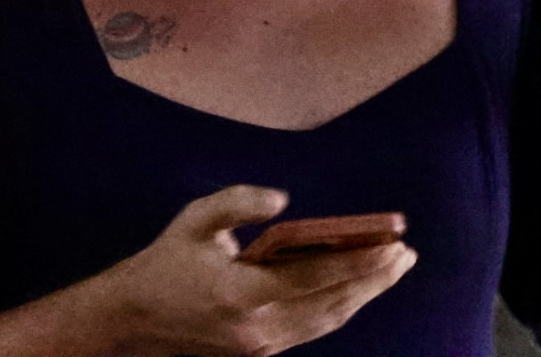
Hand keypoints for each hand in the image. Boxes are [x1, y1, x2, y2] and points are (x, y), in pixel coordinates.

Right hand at [94, 185, 416, 356]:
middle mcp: (256, 326)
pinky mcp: (260, 351)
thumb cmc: (167, 261)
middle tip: (408, 253)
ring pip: (327, 320)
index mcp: (240, 291)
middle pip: (332, 303)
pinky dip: (342, 307)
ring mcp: (260, 344)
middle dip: (375, 279)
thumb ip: (238, 202)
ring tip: (396, 268)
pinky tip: (361, 287)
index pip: (314, 277)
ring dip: (366, 295)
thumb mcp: (195, 219)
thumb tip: (281, 199)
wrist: (131, 320)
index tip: (394, 245)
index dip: (359, 262)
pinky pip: (312, 328)